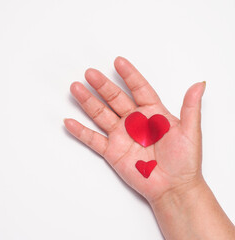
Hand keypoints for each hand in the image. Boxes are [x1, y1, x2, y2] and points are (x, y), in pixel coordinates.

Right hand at [64, 57, 205, 202]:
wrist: (173, 188)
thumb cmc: (185, 162)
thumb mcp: (191, 132)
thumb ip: (190, 107)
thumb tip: (199, 84)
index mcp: (153, 113)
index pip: (138, 88)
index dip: (129, 75)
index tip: (118, 61)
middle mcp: (134, 121)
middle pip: (115, 98)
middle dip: (102, 85)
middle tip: (90, 73)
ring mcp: (121, 135)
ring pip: (101, 114)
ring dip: (88, 102)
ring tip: (76, 88)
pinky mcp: (112, 151)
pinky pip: (93, 139)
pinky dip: (80, 131)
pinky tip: (69, 122)